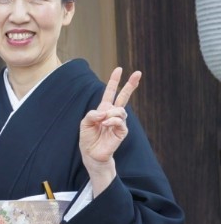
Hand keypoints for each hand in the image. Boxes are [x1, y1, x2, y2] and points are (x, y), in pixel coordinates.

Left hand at [79, 67, 139, 191]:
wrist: (92, 154)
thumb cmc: (88, 138)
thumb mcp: (85, 123)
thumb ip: (92, 114)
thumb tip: (105, 112)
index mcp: (103, 109)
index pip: (110, 93)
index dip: (114, 81)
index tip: (119, 69)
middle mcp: (112, 114)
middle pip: (123, 97)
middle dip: (130, 85)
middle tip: (138, 73)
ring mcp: (119, 122)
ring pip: (120, 110)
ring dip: (111, 113)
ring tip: (103, 121)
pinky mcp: (122, 131)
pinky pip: (120, 122)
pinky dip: (112, 121)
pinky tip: (106, 124)